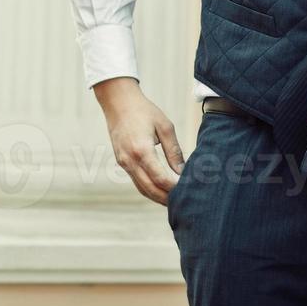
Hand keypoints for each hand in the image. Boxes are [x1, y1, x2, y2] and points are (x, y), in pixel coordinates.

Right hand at [93, 76, 181, 204]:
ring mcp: (123, 162)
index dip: (174, 187)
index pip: (160, 178)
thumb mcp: (165, 127)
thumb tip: (182, 172)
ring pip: (142, 188)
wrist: (118, 102)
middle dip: (167, 198)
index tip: (188, 190)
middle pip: (150, 189)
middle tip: (183, 203)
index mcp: (142, 150)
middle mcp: (130, 160)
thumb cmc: (144, 111)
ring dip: (157, 197)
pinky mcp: (121, 162)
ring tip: (174, 201)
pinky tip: (161, 190)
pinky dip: (149, 189)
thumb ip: (174, 151)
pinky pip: (136, 181)